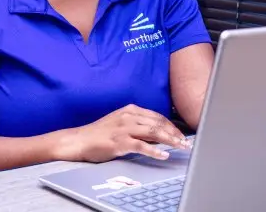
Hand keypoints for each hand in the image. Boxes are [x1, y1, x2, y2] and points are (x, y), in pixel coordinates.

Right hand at [55, 104, 190, 162]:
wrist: (79, 140)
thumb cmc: (100, 133)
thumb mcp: (121, 123)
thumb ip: (139, 125)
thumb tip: (159, 134)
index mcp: (131, 110)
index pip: (158, 116)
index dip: (172, 126)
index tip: (181, 134)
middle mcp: (129, 116)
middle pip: (159, 123)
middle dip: (175, 133)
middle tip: (186, 142)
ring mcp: (124, 128)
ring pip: (154, 132)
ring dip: (170, 140)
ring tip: (181, 147)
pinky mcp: (120, 141)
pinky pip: (142, 146)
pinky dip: (155, 151)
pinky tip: (164, 155)